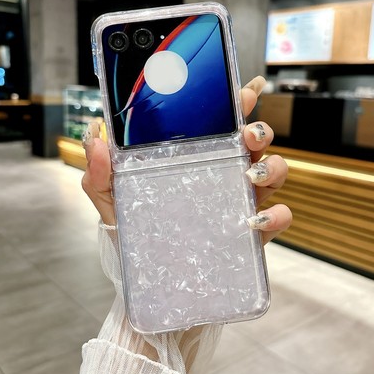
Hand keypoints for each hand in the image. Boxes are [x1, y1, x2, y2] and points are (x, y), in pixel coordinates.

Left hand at [81, 76, 291, 242]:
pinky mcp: (251, 234)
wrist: (146, 282)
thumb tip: (95, 137)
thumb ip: (99, 172)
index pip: (222, 124)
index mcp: (197, 159)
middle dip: (260, 130)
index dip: (238, 103)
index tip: (243, 92)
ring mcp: (240, 203)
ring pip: (274, 172)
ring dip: (273, 167)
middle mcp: (223, 175)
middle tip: (247, 134)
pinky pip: (278, 218)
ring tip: (252, 175)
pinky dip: (278, 214)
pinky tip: (256, 218)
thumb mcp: (112, 200)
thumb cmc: (133, 233)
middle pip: (256, 142)